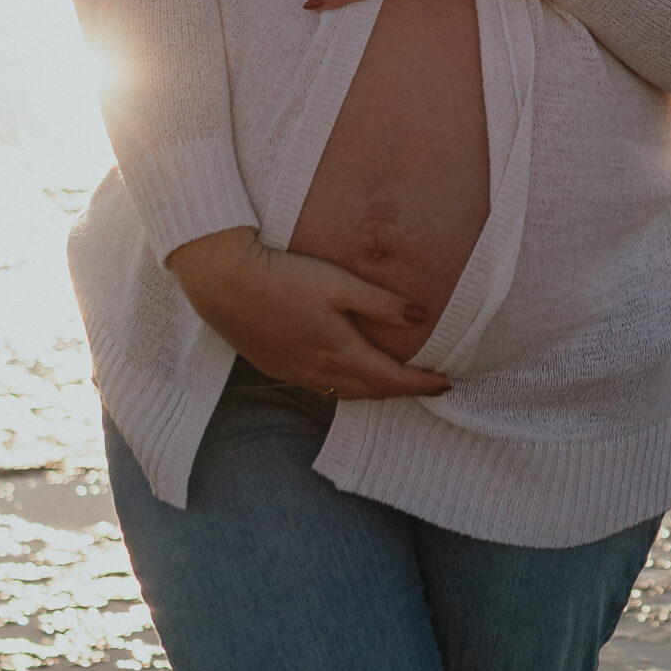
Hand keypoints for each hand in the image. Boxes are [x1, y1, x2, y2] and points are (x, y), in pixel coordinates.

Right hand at [165, 227, 451, 401]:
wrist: (225, 283)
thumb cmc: (284, 277)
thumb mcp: (339, 284)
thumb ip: (381, 304)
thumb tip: (422, 317)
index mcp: (340, 352)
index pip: (391, 379)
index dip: (421, 384)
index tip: (446, 383)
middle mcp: (319, 371)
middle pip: (370, 391)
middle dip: (400, 391)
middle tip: (425, 386)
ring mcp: (294, 372)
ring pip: (343, 393)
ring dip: (371, 392)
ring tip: (391, 384)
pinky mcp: (275, 366)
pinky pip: (319, 387)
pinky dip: (342, 387)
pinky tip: (343, 376)